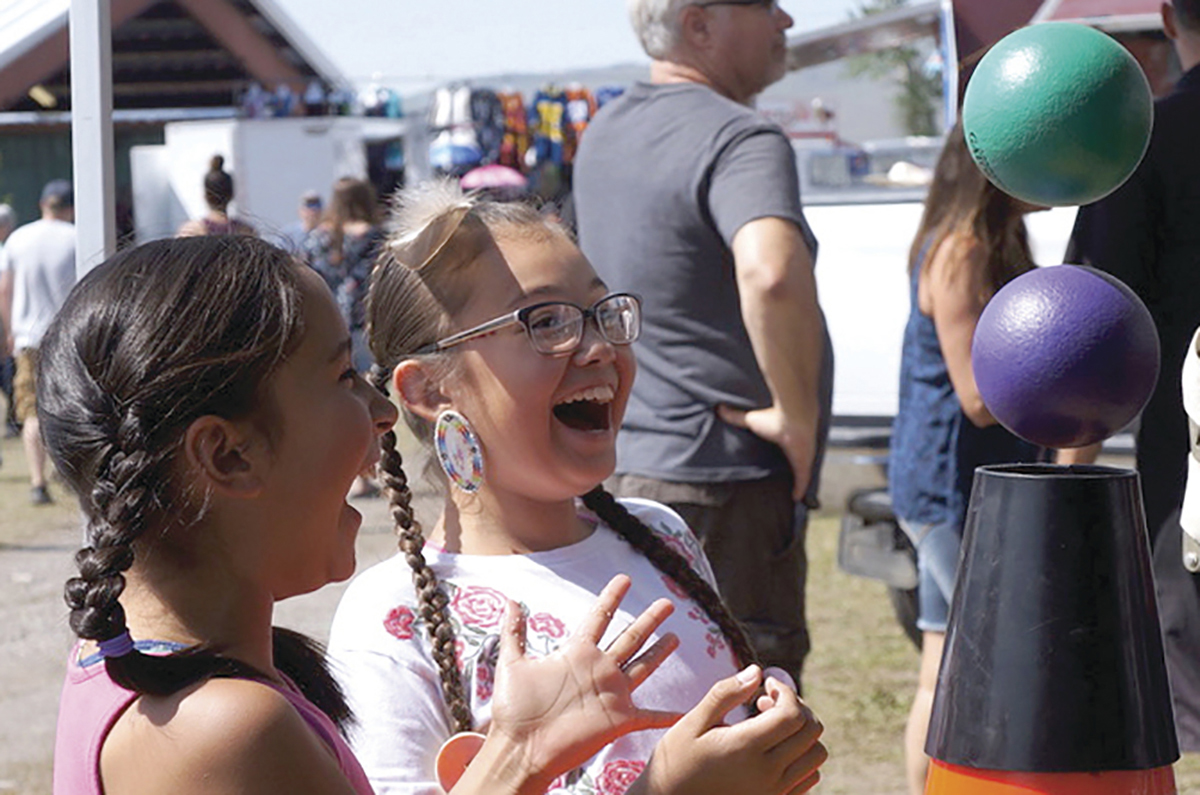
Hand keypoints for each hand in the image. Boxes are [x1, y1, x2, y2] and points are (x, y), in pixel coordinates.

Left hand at [471, 574, 681, 790]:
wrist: (520, 749)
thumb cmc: (514, 709)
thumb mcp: (512, 664)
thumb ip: (514, 632)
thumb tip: (509, 600)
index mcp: (576, 653)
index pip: (599, 617)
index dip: (612, 597)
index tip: (625, 578)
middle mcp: (598, 669)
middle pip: (630, 637)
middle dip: (649, 620)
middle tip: (667, 602)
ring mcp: (611, 693)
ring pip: (643, 666)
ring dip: (659, 653)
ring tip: (675, 637)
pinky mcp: (619, 719)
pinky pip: (650, 716)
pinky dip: (669, 715)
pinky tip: (685, 712)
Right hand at [636, 667, 826, 794]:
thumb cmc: (676, 760)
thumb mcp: (694, 722)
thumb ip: (726, 694)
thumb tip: (757, 671)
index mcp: (744, 749)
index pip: (792, 715)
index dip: (786, 691)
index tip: (767, 684)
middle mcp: (766, 774)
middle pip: (810, 731)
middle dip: (796, 706)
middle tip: (767, 701)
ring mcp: (774, 793)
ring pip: (816, 754)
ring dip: (801, 732)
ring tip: (772, 725)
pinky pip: (810, 777)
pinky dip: (802, 757)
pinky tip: (775, 748)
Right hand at [717, 404, 816, 500]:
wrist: (792, 416)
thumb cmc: (773, 416)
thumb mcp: (750, 419)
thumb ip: (736, 417)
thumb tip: (719, 408)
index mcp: (783, 439)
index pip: (781, 451)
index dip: (778, 458)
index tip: (772, 465)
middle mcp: (794, 449)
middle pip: (790, 464)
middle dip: (787, 472)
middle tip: (778, 482)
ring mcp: (801, 458)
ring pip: (799, 474)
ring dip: (796, 482)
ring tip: (786, 492)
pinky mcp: (803, 466)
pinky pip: (802, 482)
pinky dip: (800, 490)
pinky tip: (796, 499)